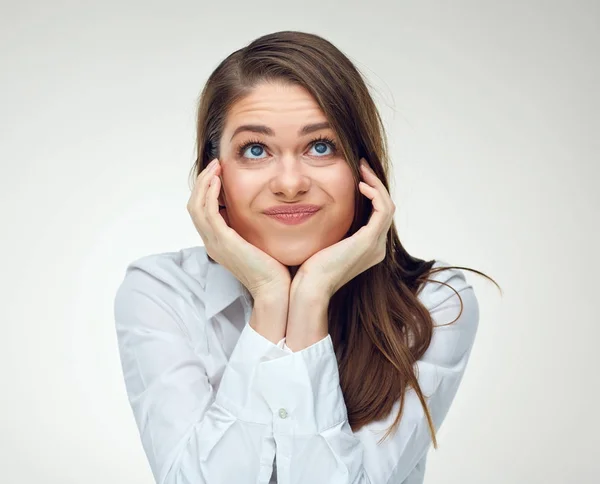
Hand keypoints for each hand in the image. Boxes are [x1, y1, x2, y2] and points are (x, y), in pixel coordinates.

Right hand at [187, 158, 291, 300]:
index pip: (202, 211)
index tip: (219, 172)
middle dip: (203, 182)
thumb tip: (262, 208)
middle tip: (215, 164)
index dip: (206, 190)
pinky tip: (220, 180)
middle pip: (194, 206)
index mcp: (218, 243)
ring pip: (196, 206)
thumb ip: (253, 226)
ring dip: (204, 183)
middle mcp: (212, 243)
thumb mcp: (259, 241)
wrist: (276, 290)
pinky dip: (210, 194)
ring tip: (216, 166)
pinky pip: (208, 212)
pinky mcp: (223, 242)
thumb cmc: (274, 268)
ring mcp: (215, 243)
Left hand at [291, 158, 395, 300]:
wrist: (310, 287)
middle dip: (375, 184)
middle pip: (385, 208)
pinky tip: (361, 185)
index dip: (371, 193)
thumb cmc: (309, 269)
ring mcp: (375, 245)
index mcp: (368, 248)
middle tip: (362, 166)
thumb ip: (330, 228)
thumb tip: (319, 209)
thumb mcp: (323, 242)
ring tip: (362, 169)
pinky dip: (375, 194)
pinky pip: (383, 210)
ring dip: (376, 185)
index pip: (377, 215)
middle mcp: (376, 247)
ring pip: (387, 206)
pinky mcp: (369, 241)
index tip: (357, 176)